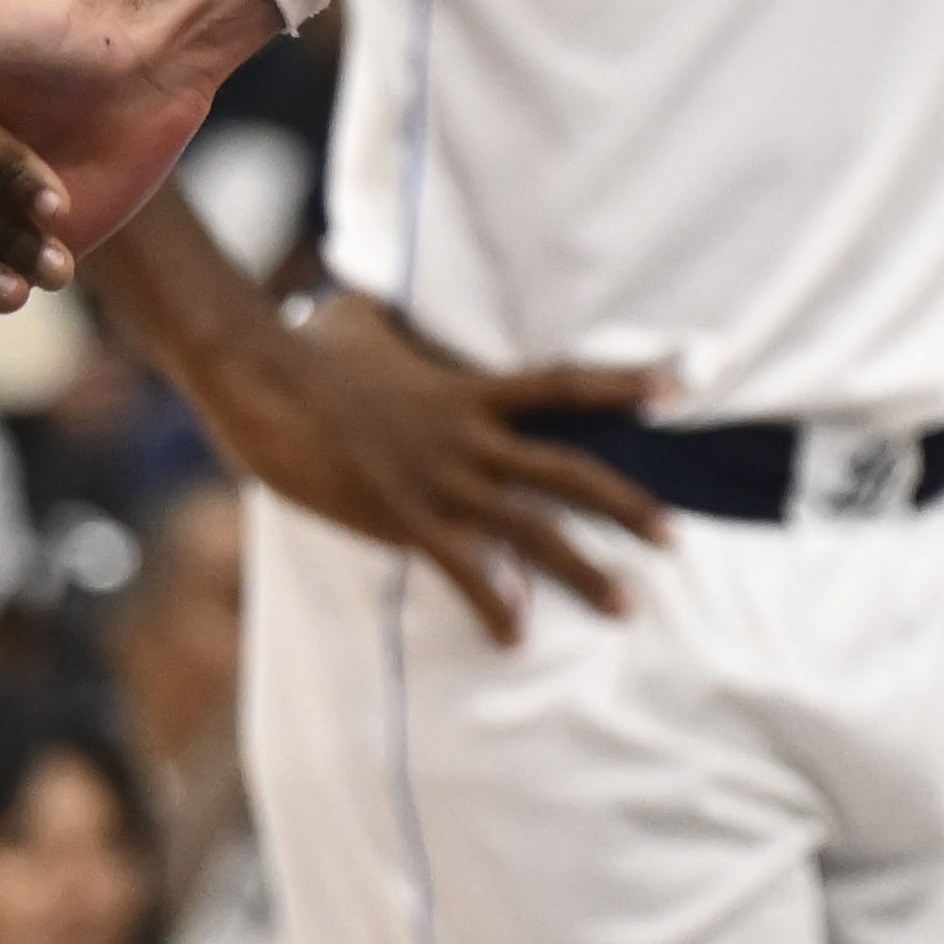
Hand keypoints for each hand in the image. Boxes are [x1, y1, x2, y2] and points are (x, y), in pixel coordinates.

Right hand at [189, 291, 669, 641]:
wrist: (264, 383)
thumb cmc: (307, 348)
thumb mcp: (361, 318)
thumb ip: (392, 324)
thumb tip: (373, 305)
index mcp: (469, 390)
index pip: (564, 383)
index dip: (623, 382)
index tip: (679, 386)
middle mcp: (468, 438)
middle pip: (569, 472)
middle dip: (627, 507)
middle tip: (674, 538)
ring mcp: (439, 481)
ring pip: (533, 529)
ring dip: (586, 570)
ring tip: (629, 604)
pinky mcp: (403, 518)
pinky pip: (464, 570)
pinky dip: (495, 605)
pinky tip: (517, 638)